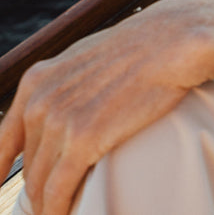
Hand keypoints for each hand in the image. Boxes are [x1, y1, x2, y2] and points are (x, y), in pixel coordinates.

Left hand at [0, 0, 209, 214]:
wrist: (173, 41)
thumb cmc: (142, 48)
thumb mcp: (88, 58)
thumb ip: (65, 85)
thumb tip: (62, 108)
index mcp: (36, 82)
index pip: (3, 141)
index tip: (10, 187)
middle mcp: (39, 102)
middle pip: (30, 165)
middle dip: (41, 187)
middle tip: (58, 201)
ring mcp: (59, 121)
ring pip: (40, 183)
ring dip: (49, 205)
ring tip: (63, 212)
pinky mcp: (83, 141)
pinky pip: (58, 190)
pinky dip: (58, 210)